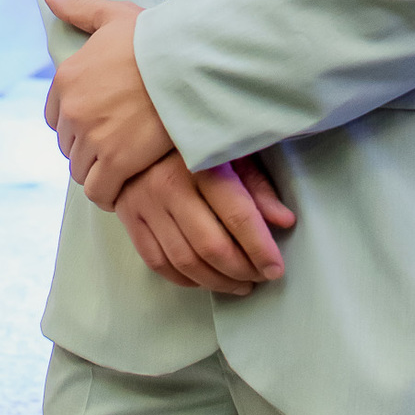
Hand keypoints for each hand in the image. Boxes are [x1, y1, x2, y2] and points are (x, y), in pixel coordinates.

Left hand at [43, 0, 170, 207]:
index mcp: (67, 78)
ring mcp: (92, 138)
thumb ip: (78, 7)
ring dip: (99, 171)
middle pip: (69, 145)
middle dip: (88, 147)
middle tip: (118, 144)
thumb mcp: (113, 15)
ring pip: (82, 170)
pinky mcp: (116, 162)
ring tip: (125, 167)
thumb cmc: (156, 36)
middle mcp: (73, 110)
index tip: (103, 121)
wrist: (189, 62)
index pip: (57, 116)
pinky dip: (110, 193)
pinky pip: (99, 191)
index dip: (79, 121)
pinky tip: (127, 187)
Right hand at [115, 151, 295, 294]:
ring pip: (184, 261)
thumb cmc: (193, 141)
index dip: (261, 248)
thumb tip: (284, 221)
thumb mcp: (230, 151)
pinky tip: (205, 279)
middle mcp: (169, 185)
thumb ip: (257, 186)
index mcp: (200, 164)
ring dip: (216, 282)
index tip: (276, 268)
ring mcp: (145, 203)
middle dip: (241, 270)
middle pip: (211, 245)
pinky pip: (157, 262)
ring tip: (239, 284)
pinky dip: (185, 279)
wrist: (137, 130)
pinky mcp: (130, 218)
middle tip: (260, 278)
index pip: (237, 215)